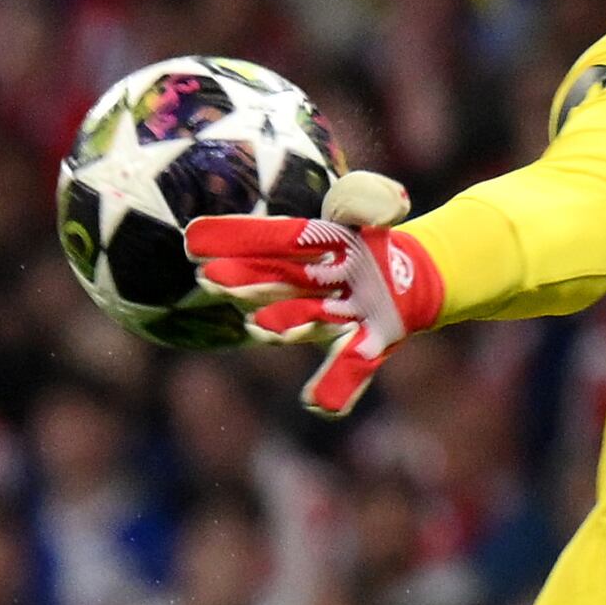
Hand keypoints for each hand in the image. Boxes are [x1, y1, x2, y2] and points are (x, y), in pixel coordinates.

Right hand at [184, 170, 440, 417]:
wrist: (412, 272)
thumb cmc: (374, 235)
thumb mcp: (370, 203)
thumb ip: (366, 198)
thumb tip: (387, 200)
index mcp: (309, 246)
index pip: (270, 239)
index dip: (234, 237)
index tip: (193, 240)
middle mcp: (313, 285)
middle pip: (277, 282)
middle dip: (245, 282)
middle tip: (209, 280)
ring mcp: (337, 315)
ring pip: (308, 319)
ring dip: (285, 324)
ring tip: (259, 326)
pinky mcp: (367, 341)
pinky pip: (351, 364)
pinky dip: (337, 384)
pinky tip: (319, 406)